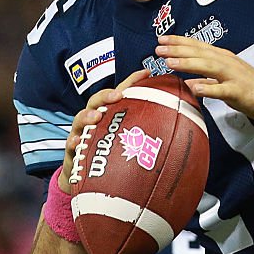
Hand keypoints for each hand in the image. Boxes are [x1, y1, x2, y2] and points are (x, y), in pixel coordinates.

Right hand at [58, 69, 151, 193]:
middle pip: (98, 100)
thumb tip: (182, 132)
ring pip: (81, 118)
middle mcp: (95, 120)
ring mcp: (82, 133)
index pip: (122, 94)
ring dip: (88, 115)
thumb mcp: (131, 144)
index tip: (147, 73)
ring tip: (97, 116)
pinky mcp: (72, 151)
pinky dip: (74, 142)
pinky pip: (71, 145)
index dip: (132, 81)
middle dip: (107, 95)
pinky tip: (78, 142)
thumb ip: (151, 135)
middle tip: (118, 95)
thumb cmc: (112, 158)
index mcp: (111, 115)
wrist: (86, 181)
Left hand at [156, 35, 253, 123]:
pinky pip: (222, 90)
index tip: (162, 39)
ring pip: (209, 66)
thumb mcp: (226, 81)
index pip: (198, 46)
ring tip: (170, 62)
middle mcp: (227, 63)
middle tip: (159, 48)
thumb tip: (189, 84)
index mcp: (223, 58)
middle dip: (178, 49)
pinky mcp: (239, 91)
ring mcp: (234, 76)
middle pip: (200, 53)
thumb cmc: (251, 89)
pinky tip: (195, 88)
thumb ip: (208, 80)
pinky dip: (208, 88)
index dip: (180, 42)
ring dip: (188, 63)